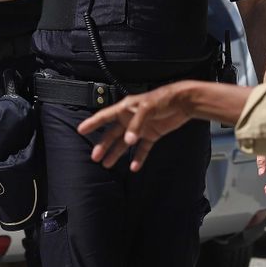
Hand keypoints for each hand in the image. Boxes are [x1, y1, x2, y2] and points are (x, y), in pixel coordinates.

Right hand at [77, 83, 198, 170]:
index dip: (92, 123)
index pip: (105, 116)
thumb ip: (137, 125)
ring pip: (125, 143)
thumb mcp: (148, 108)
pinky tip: (134, 167)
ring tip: (107, 164)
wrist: (184, 102)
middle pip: (113, 133)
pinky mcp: (152, 134)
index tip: (81, 130)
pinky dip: (138, 158)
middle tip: (95, 157)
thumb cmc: (164, 99)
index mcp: (126, 108)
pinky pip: (143, 149)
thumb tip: (128, 141)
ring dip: (116, 153)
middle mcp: (131, 118)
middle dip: (103, 145)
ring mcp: (141, 127)